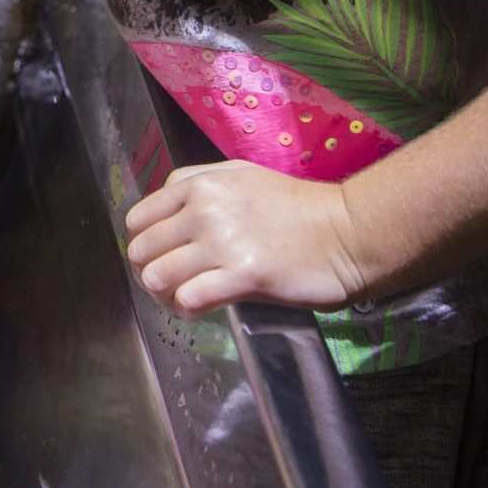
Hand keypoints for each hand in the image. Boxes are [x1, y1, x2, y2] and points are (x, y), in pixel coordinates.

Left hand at [121, 160, 369, 315]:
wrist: (348, 231)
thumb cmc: (299, 208)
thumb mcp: (241, 176)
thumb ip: (198, 186)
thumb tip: (165, 213)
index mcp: (201, 184)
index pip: (139, 219)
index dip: (143, 244)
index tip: (158, 258)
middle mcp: (205, 209)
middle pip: (142, 250)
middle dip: (149, 274)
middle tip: (170, 286)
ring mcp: (223, 241)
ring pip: (157, 276)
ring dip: (165, 296)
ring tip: (183, 300)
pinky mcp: (244, 274)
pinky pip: (189, 298)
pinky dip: (187, 310)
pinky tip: (200, 310)